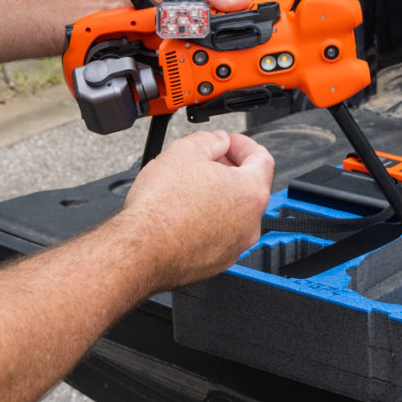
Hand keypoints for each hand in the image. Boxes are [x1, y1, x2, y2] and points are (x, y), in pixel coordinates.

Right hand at [117, 129, 275, 290]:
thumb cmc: (161, 209)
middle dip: (228, 170)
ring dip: (217, 196)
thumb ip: (209, 140)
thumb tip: (216, 142)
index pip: (262, 159)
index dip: (242, 144)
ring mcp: (234, 246)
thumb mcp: (184, 151)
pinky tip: (183, 213)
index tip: (227, 143)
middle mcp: (250, 224)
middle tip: (205, 161)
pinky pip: (219, 234)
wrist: (140, 250)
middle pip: (248, 187)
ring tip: (188, 187)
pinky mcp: (216, 261)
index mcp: (251, 193)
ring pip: (233, 213)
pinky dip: (207, 221)